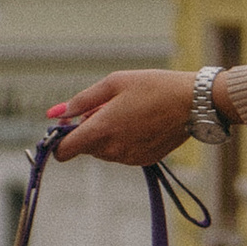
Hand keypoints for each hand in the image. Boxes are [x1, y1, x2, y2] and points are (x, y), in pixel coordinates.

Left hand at [45, 69, 200, 166]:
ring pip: (103, 150)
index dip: (60, 139)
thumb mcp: (113, 84)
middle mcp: (113, 149)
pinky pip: (122, 154)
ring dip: (107, 135)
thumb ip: (80, 100)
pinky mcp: (143, 161)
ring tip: (128, 112)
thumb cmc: (153, 87)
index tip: (67, 125)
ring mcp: (129, 158)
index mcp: (101, 130)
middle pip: (85, 147)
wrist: (193, 103)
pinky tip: (140, 123)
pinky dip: (124, 141)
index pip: (65, 150)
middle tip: (108, 106)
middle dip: (89, 129)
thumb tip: (53, 113)